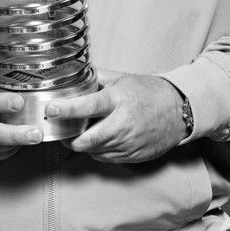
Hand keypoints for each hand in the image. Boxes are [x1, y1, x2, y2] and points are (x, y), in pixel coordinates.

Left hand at [45, 68, 187, 163]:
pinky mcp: (132, 156)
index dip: (66, 109)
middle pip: (86, 139)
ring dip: (82, 144)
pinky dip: (97, 150)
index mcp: (118, 100)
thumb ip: (98, 77)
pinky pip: (106, 158)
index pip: (87, 106)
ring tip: (79, 132)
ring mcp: (128, 143)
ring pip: (94, 151)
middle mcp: (122, 124)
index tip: (51, 109)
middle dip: (69, 138)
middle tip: (60, 129)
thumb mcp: (123, 78)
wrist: (178, 110)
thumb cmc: (149, 92)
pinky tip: (98, 139)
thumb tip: (76, 72)